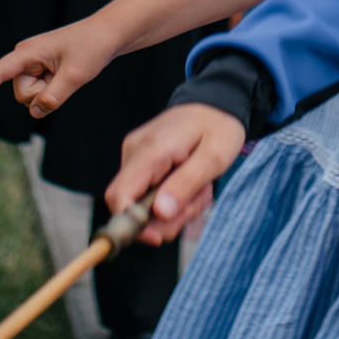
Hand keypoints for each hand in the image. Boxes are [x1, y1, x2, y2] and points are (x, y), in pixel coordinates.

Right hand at [0, 19, 119, 118]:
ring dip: (49, 93)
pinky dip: (53, 92)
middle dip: (43, 94)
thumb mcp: (76, 75)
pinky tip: (64, 76)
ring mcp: (31, 66)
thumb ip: (54, 97)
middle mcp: (24, 58)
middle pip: (22, 94)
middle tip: (65, 75)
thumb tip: (35, 113)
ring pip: (30, 98)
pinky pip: (39, 94)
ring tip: (66, 73)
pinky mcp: (38, 72)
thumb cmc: (91, 48)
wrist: (106, 35)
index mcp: (28, 51)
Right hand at [105, 103, 244, 244]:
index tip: (160, 236)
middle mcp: (134, 152)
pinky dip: (172, 198)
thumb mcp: (214, 158)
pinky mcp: (141, 161)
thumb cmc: (219, 126)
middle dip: (165, 218)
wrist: (216, 102)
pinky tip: (190, 183)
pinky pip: (149, 193)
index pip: (119, 196)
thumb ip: (185, 184)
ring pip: (143, 204)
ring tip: (199, 189)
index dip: (132, 224)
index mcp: (151, 150)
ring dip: (174, 208)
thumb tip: (159, 214)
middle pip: (131, 206)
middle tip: (197, 202)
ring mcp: (135, 156)